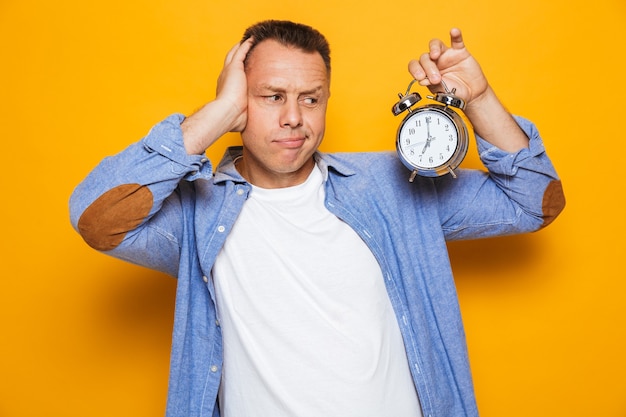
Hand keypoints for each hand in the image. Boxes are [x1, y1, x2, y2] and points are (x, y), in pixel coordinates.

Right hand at [215, 38, 254, 132]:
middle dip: (236, 54)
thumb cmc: (231, 119)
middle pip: (230, 61)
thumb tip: (244, 125)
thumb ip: (241, 117)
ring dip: (241, 46)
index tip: (240, 68)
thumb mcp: (238, 117)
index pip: (230, 76)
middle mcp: (224, 77)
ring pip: (235, 53)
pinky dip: (246, 44)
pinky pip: (241, 51)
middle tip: (242, 47)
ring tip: (248, 40)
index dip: (235, 70)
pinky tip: (252, 39)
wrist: (226, 113)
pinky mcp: (234, 67)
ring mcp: (228, 71)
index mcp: (225, 88)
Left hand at [409, 29, 528, 151]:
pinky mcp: (460, 52)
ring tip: (435, 55)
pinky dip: (455, 35)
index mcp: (426, 72)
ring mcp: (446, 55)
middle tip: (436, 79)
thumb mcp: (441, 92)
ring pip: (435, 44)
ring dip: (433, 48)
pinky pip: (457, 40)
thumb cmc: (454, 93)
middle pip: (425, 57)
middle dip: (428, 68)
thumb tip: (421, 80)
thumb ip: (432, 85)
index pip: (415, 65)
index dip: (415, 69)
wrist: (472, 94)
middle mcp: (434, 61)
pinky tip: (453, 32)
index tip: (420, 77)